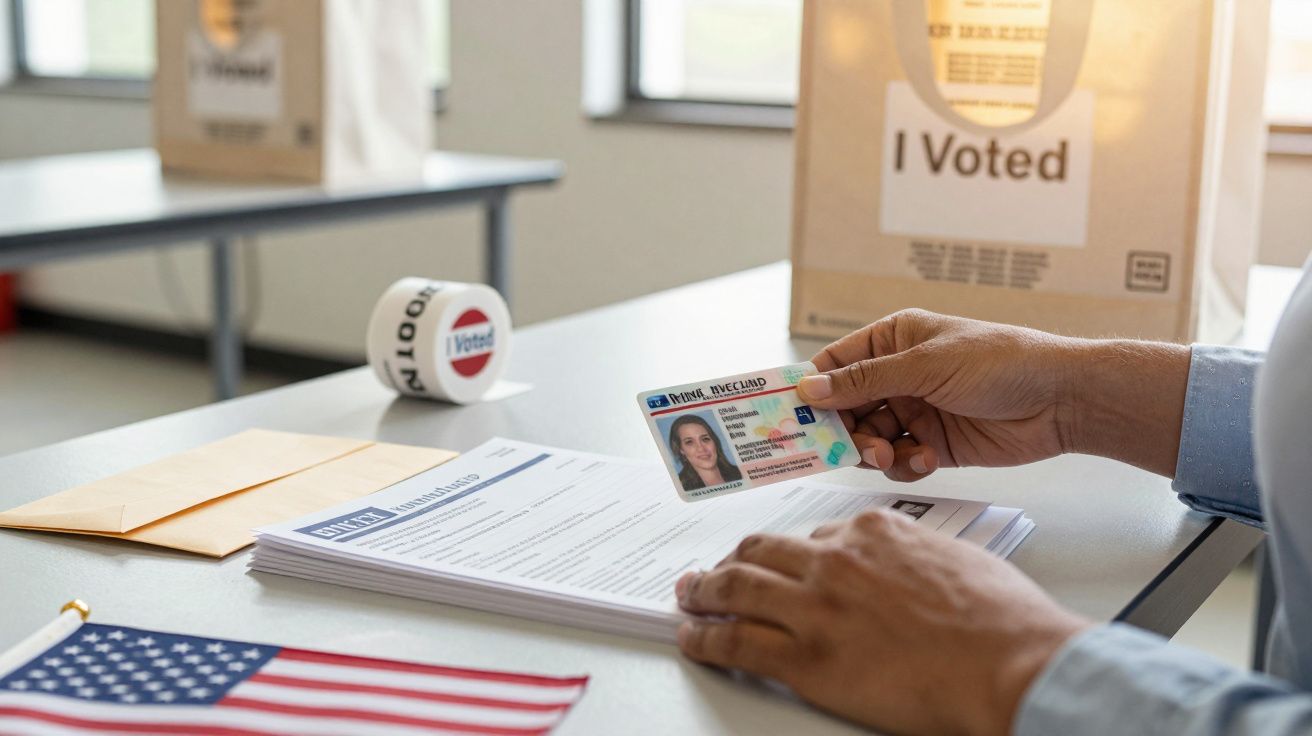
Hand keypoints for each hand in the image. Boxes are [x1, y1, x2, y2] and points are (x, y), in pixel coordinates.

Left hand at [675, 510, 1090, 735]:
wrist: (1011, 663)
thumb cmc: (1002, 620)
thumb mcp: (958, 560)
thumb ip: (916, 557)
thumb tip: (907, 570)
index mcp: (874, 531)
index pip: (816, 534)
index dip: (793, 553)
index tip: (782, 561)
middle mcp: (835, 559)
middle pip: (764, 551)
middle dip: (735, 560)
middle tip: (716, 570)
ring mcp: (815, 606)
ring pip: (737, 587)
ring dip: (705, 591)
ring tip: (689, 595)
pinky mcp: (805, 658)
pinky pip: (736, 641)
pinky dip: (705, 637)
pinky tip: (692, 638)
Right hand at [798, 309, 1190, 479]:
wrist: (1061, 400)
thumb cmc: (1001, 362)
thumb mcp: (925, 365)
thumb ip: (865, 380)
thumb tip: (811, 386)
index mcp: (893, 340)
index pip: (834, 364)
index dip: (810, 389)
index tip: (789, 415)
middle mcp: (899, 375)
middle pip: (846, 409)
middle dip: (844, 430)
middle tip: (850, 448)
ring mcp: (916, 410)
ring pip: (869, 439)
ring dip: (875, 451)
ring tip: (893, 456)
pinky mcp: (935, 444)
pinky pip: (900, 460)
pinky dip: (906, 465)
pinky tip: (926, 459)